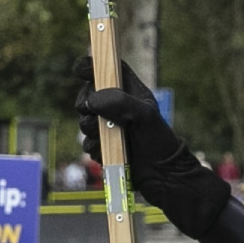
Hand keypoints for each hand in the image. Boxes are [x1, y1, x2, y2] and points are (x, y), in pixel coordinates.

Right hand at [75, 78, 227, 231]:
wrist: (164, 177)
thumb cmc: (160, 142)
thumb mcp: (145, 115)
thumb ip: (118, 101)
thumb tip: (91, 101)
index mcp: (129, 92)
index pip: (108, 70)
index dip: (91, 66)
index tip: (79, 70)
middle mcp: (117, 107)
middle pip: (88, 95)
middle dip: (86, 105)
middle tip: (92, 113)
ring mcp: (110, 127)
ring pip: (84, 121)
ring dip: (90, 130)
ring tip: (106, 139)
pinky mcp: (105, 146)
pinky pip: (87, 143)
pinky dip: (94, 148)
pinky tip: (107, 152)